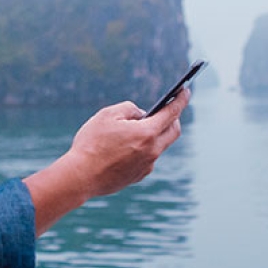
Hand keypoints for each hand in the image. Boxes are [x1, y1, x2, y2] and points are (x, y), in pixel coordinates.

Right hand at [23, 88, 188, 233]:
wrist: (81, 177)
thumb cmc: (92, 143)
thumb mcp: (107, 115)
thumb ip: (129, 109)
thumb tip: (141, 114)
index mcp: (147, 133)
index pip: (172, 113)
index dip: (180, 100)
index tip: (186, 91)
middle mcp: (152, 151)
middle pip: (173, 132)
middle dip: (173, 118)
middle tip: (167, 110)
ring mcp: (146, 166)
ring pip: (158, 146)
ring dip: (154, 135)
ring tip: (137, 128)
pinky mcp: (138, 176)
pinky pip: (147, 158)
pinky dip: (142, 149)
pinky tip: (126, 148)